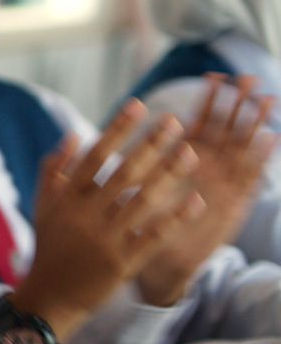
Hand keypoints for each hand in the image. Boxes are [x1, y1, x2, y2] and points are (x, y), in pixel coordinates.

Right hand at [16, 99, 203, 337]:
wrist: (51, 296)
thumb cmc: (50, 247)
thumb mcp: (43, 206)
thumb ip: (54, 170)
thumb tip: (73, 134)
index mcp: (66, 199)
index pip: (94, 156)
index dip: (117, 129)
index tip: (138, 105)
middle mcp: (85, 216)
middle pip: (123, 173)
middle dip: (150, 144)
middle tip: (174, 122)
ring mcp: (105, 240)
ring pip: (142, 201)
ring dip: (168, 174)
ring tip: (189, 152)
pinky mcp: (122, 263)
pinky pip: (154, 236)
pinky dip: (175, 218)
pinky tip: (194, 200)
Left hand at [136, 74, 276, 304]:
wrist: (155, 268)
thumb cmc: (137, 228)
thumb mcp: (123, 195)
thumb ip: (113, 169)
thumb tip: (81, 140)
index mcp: (180, 162)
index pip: (196, 124)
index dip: (206, 101)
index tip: (215, 74)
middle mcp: (204, 170)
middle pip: (224, 130)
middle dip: (236, 104)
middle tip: (247, 77)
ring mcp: (220, 186)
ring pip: (240, 149)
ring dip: (253, 124)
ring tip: (265, 98)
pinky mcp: (231, 206)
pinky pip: (248, 180)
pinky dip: (259, 159)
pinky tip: (270, 137)